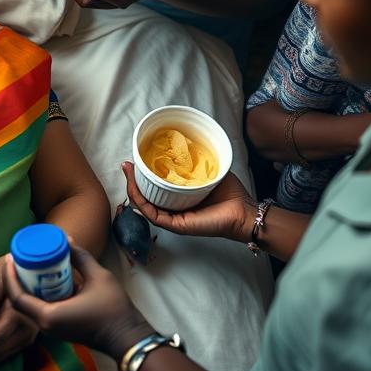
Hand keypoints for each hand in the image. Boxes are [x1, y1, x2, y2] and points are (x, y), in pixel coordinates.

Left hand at [3, 246, 147, 359]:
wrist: (128, 337)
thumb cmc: (114, 308)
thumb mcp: (98, 276)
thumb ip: (80, 256)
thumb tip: (65, 239)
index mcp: (49, 316)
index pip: (17, 297)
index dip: (9, 277)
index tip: (9, 257)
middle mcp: (46, 326)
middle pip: (20, 302)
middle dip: (15, 280)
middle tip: (17, 258)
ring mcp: (53, 330)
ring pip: (29, 308)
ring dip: (25, 287)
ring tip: (27, 265)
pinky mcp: (60, 329)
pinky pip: (40, 311)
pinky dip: (37, 295)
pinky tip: (43, 280)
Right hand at [122, 161, 253, 242]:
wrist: (244, 211)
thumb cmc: (229, 194)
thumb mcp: (208, 172)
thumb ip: (195, 162)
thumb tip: (185, 145)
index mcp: (178, 199)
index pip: (153, 189)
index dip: (141, 176)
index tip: (136, 160)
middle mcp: (173, 210)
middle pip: (144, 197)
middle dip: (132, 180)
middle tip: (127, 164)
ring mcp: (173, 218)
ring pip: (143, 205)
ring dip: (132, 188)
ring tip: (128, 171)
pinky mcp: (176, 225)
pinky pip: (151, 213)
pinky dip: (140, 200)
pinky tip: (135, 187)